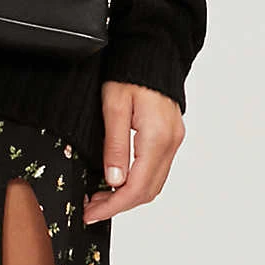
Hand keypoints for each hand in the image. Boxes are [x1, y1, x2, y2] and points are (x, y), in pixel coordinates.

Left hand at [82, 79, 184, 223]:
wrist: (151, 52)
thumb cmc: (130, 73)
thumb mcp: (115, 106)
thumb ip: (115, 145)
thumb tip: (114, 180)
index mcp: (156, 137)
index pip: (136, 186)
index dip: (113, 205)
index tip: (91, 212)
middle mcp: (170, 142)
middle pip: (148, 190)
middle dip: (119, 205)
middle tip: (91, 207)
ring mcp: (173, 140)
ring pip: (154, 183)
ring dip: (128, 195)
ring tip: (100, 197)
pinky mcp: (170, 136)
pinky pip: (156, 169)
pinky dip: (138, 181)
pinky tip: (118, 179)